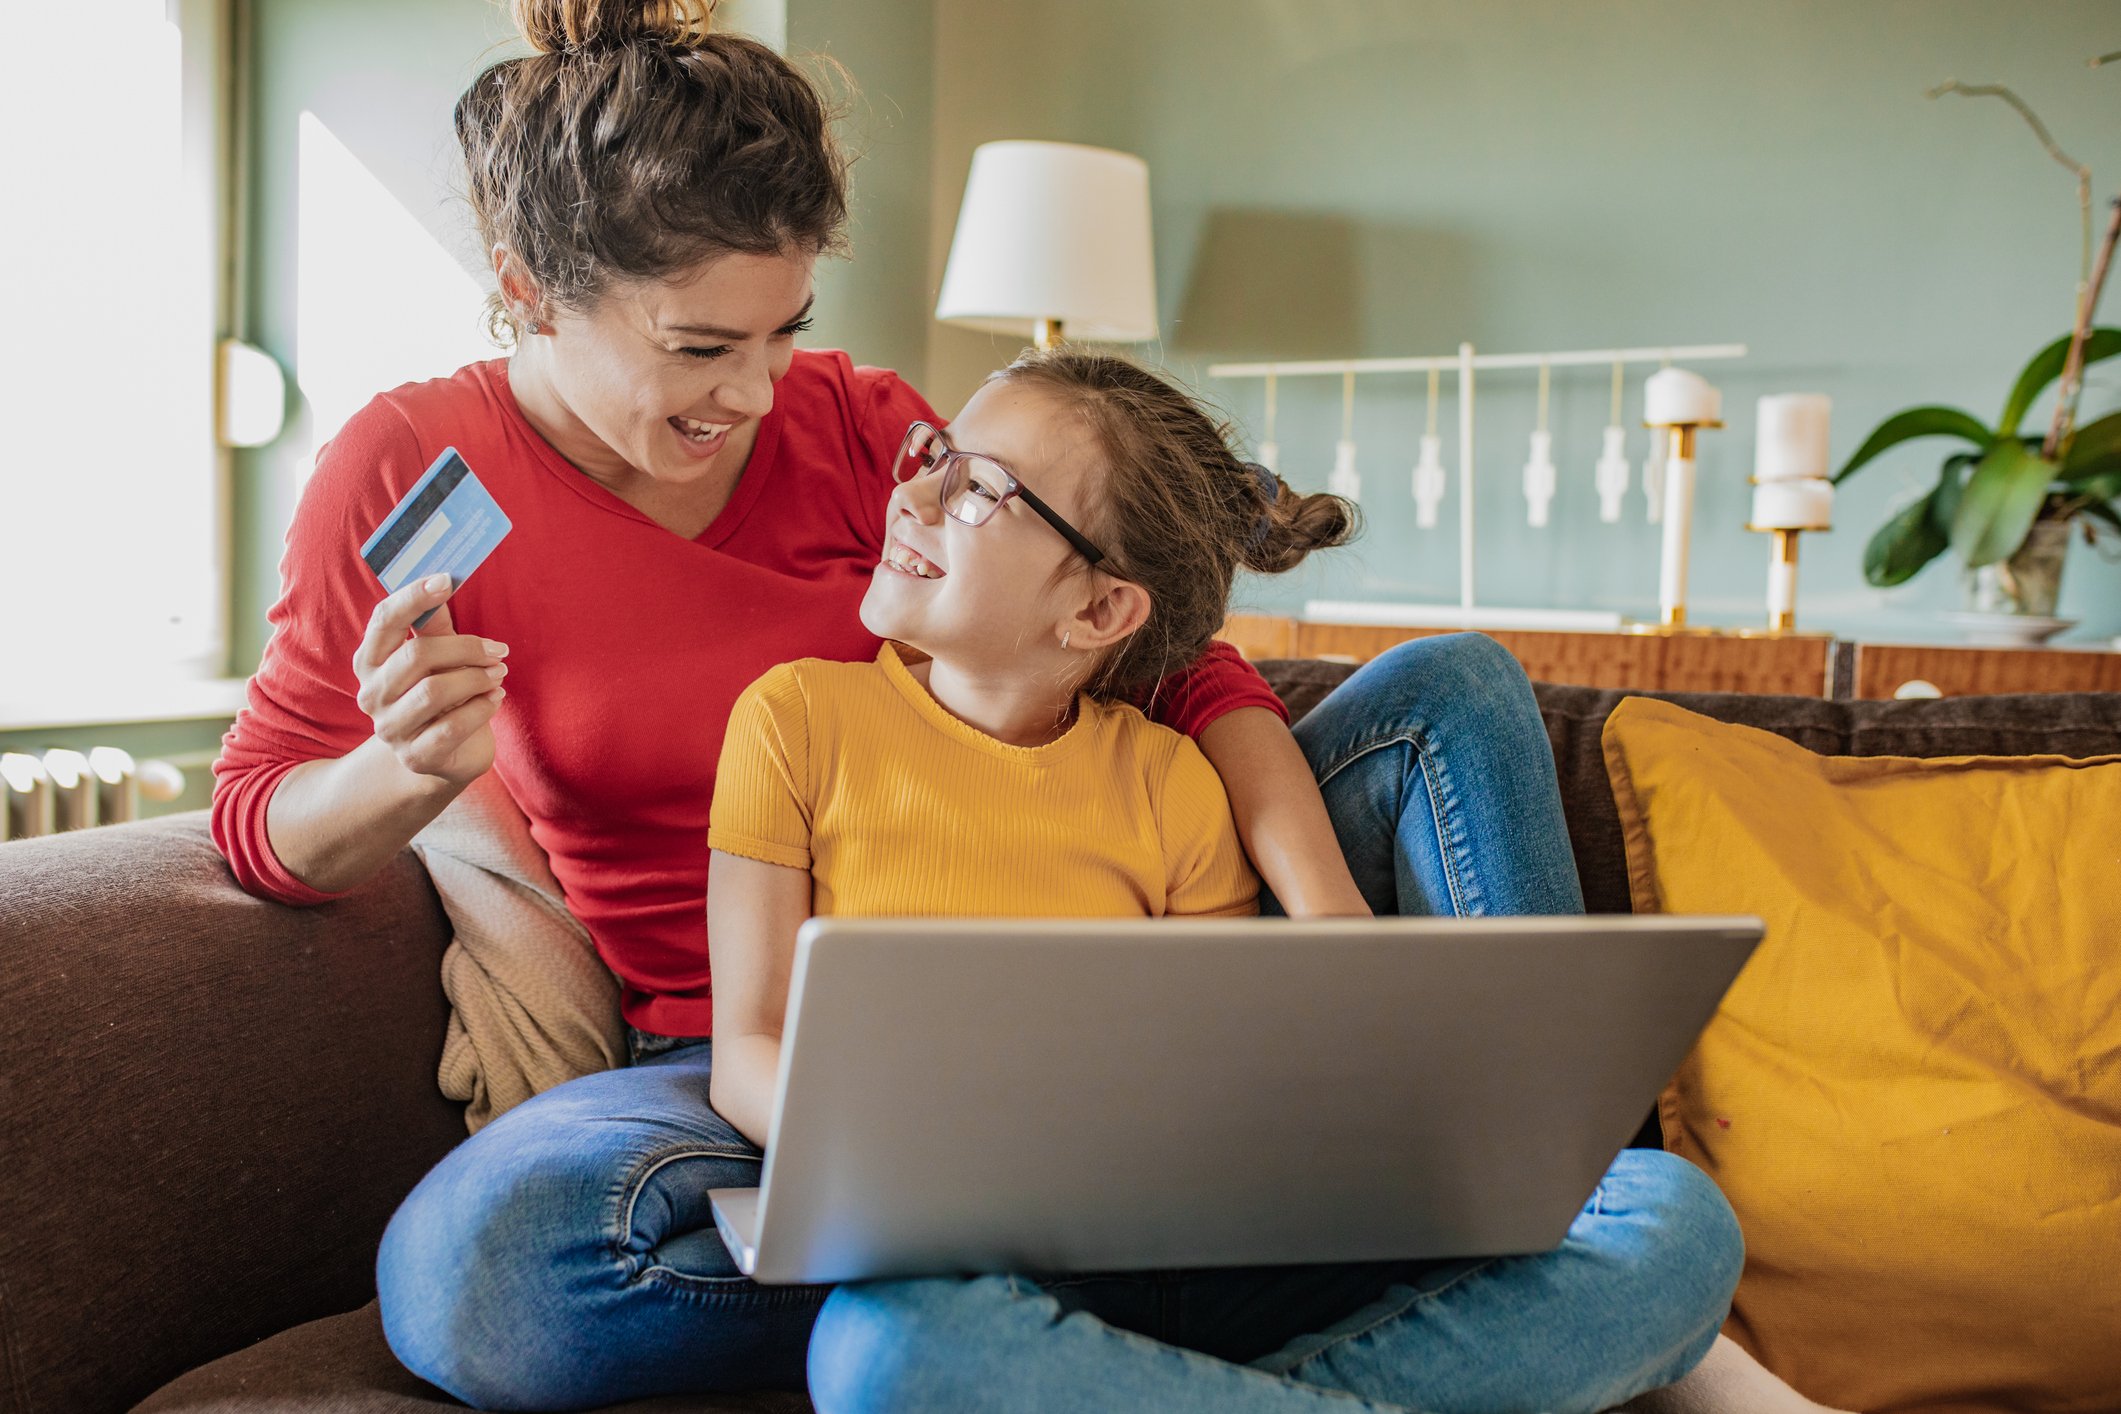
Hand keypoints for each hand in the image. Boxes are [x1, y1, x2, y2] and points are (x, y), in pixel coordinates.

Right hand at [353, 574, 507, 786]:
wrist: (443, 756)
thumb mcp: (438, 658)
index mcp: (370, 661)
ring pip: (435, 691)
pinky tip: (495, 698)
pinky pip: (453, 726)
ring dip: (476, 677)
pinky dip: (482, 707)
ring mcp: (390, 729)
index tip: (446, 580)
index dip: (413, 597)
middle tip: (498, 649)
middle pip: (417, 655)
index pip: (383, 621)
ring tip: (499, 673)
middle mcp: (371, 694)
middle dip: (465, 648)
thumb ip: (436, 625)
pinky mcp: (416, 756)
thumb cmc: (441, 695)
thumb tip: (443, 581)